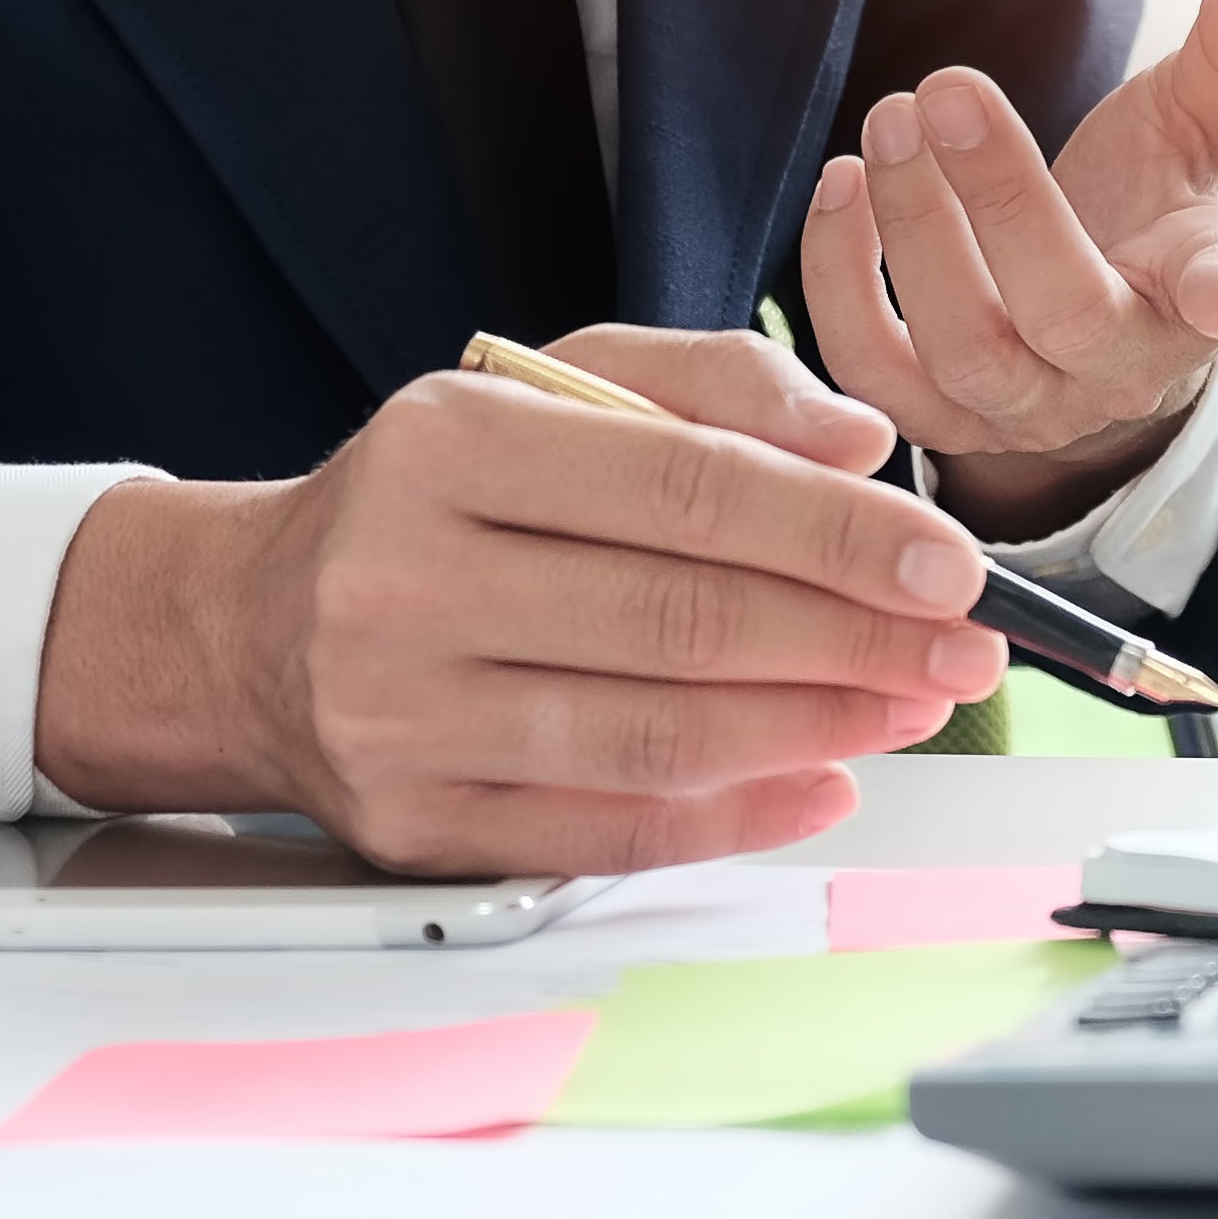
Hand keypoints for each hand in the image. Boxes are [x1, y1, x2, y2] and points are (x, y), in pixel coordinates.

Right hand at [33, 325, 1008, 877]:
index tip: (949, 562)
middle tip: (966, 650)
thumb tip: (858, 442)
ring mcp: (401, 717)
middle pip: (681, 622)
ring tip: (911, 708)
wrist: (250, 629)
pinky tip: (824, 781)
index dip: (837, 532)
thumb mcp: (552, 388)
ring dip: (817, 730)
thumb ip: (715, 384)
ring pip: (657, 738)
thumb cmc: (436, 502)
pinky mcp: (415, 826)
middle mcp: (405, 581)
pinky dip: (738, 816)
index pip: (685, 489)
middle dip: (857, 641)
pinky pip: (611, 834)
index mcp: (446, 448)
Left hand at [798, 0, 1217, 540]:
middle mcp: (1120, 371)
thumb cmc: (1164, 201)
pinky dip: (839, 282)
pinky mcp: (941, 416)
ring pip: (964, 350)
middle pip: (1065, 313)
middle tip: (946, 88)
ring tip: (890, 119)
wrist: (1103, 309)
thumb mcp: (1210, 118)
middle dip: (1002, 201)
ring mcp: (1027, 405)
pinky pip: (874, 370)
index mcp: (1206, 292)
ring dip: (913, 229)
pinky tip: (842, 183)